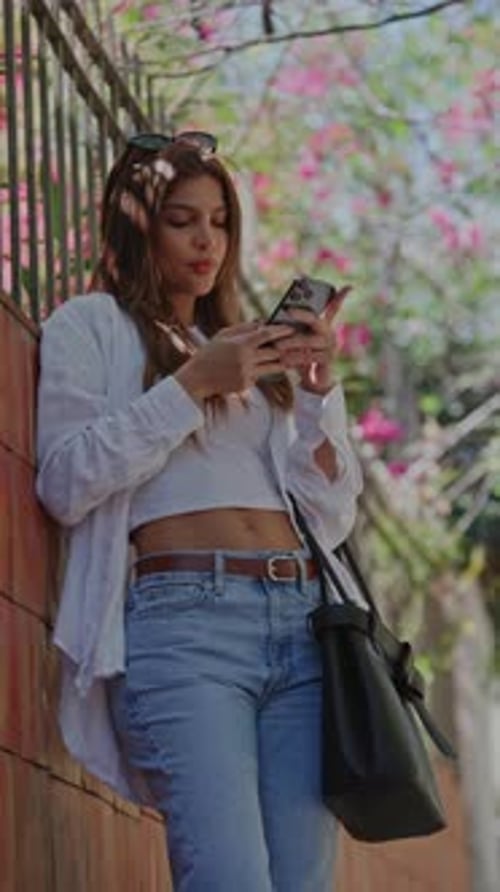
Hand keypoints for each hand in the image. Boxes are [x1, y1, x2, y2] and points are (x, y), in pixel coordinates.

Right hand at [174, 321, 292, 402]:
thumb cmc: (210, 353)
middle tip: (297, 342)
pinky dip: (263, 370)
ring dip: (281, 361)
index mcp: (241, 344)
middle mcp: (246, 359)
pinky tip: (268, 367)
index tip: (291, 328)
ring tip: (291, 356)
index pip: (267, 335)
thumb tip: (262, 322)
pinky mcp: (246, 384)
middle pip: (274, 352)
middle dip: (285, 347)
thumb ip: (244, 328)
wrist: (197, 378)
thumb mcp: (224, 335)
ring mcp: (247, 373)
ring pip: (272, 367)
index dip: (281, 331)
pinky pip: (260, 375)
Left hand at [276, 286, 351, 393]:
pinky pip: (309, 357)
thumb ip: (289, 330)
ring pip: (308, 341)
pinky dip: (294, 358)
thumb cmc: (302, 357)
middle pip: (315, 320)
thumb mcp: (296, 341)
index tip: (347, 286)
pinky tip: (284, 360)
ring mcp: (330, 346)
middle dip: (302, 313)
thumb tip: (266, 321)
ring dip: (292, 342)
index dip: (340, 296)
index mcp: (323, 325)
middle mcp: (329, 333)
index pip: (334, 307)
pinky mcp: (327, 359)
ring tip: (277, 346)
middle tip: (287, 309)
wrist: (313, 381)